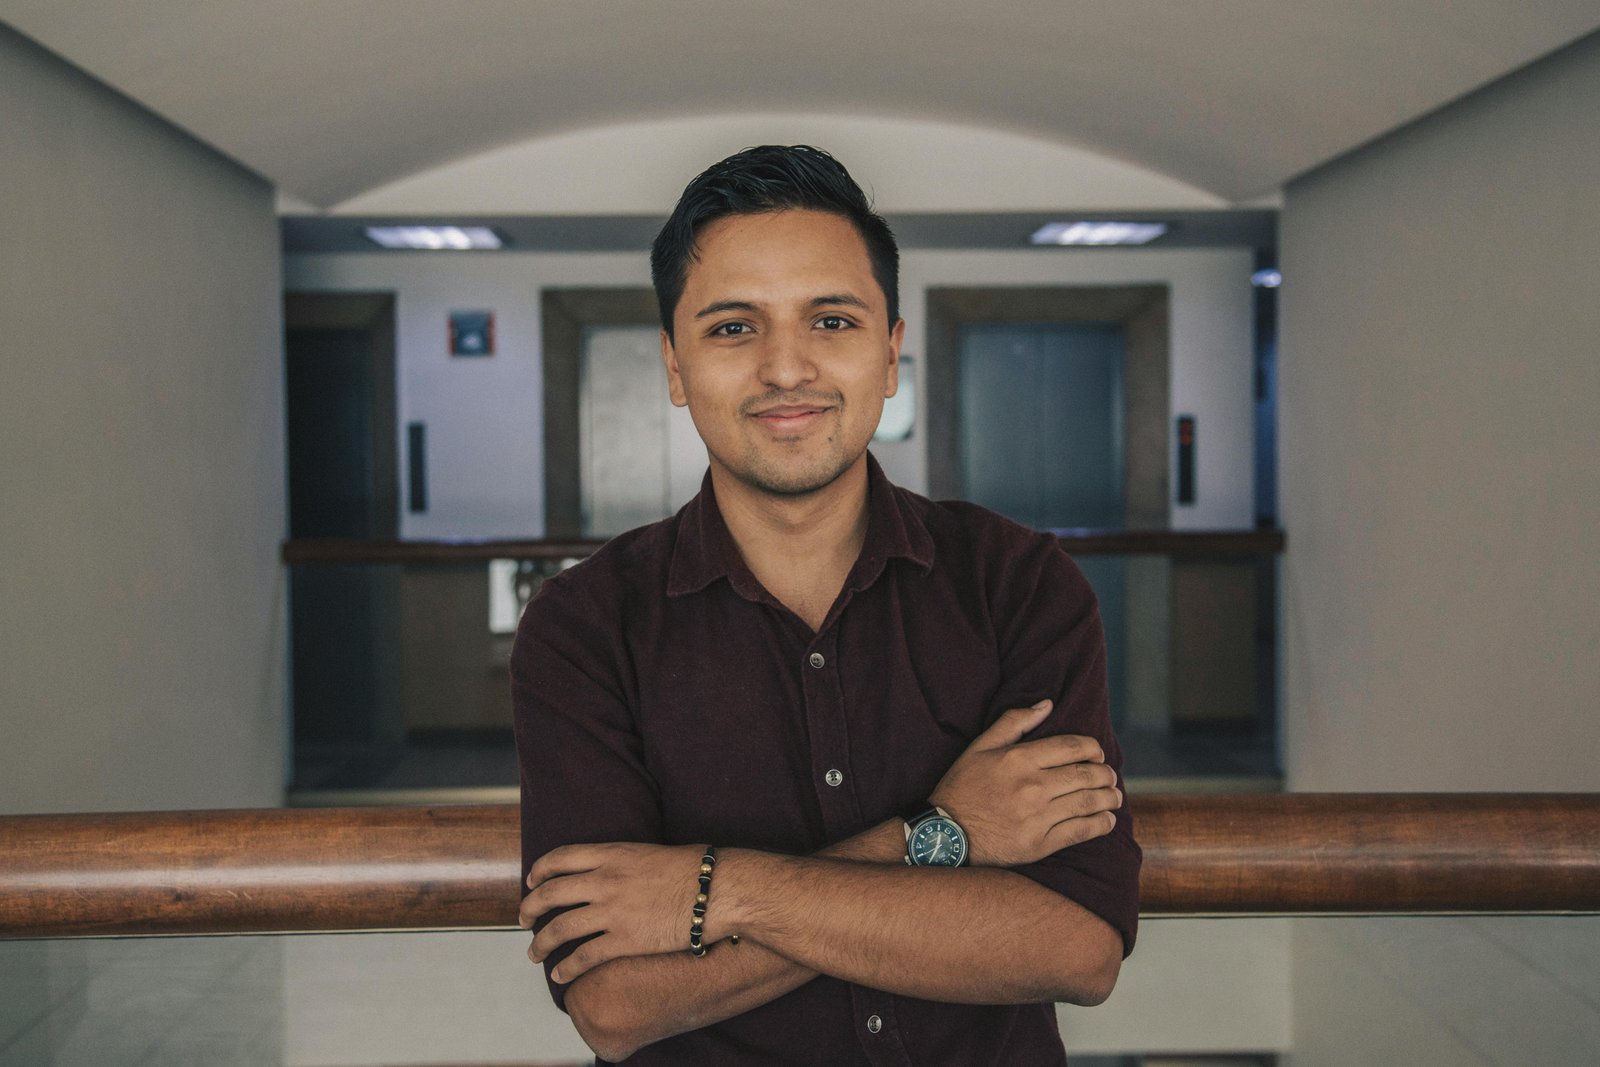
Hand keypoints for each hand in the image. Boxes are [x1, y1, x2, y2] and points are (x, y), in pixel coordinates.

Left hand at [520, 842, 705, 983]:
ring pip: (559, 929)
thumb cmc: (696, 868)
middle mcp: (605, 881)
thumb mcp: (652, 852)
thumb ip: (625, 860)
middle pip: (550, 894)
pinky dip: (566, 968)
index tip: (532, 882)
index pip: (560, 858)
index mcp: (612, 854)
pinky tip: (560, 975)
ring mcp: (612, 912)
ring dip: (540, 944)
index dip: (540, 871)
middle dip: (529, 909)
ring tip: (533, 954)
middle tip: (522, 919)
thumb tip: (617, 870)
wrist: (717, 891)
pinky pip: (583, 957)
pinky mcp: (624, 941)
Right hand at [929, 700, 1121, 865]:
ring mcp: (1037, 816)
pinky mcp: (1040, 844)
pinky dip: (1100, 824)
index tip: (1098, 754)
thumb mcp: (980, 747)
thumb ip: (1014, 722)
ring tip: (1114, 797)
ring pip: (1088, 803)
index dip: (1093, 749)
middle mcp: (1032, 786)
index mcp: (1019, 759)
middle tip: (1110, 776)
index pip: (1072, 747)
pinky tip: (1107, 820)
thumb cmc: (962, 787)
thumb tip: (1047, 704)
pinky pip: (1081, 832)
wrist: (946, 834)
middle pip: (1086, 774)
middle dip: (1106, 774)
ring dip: (1109, 798)